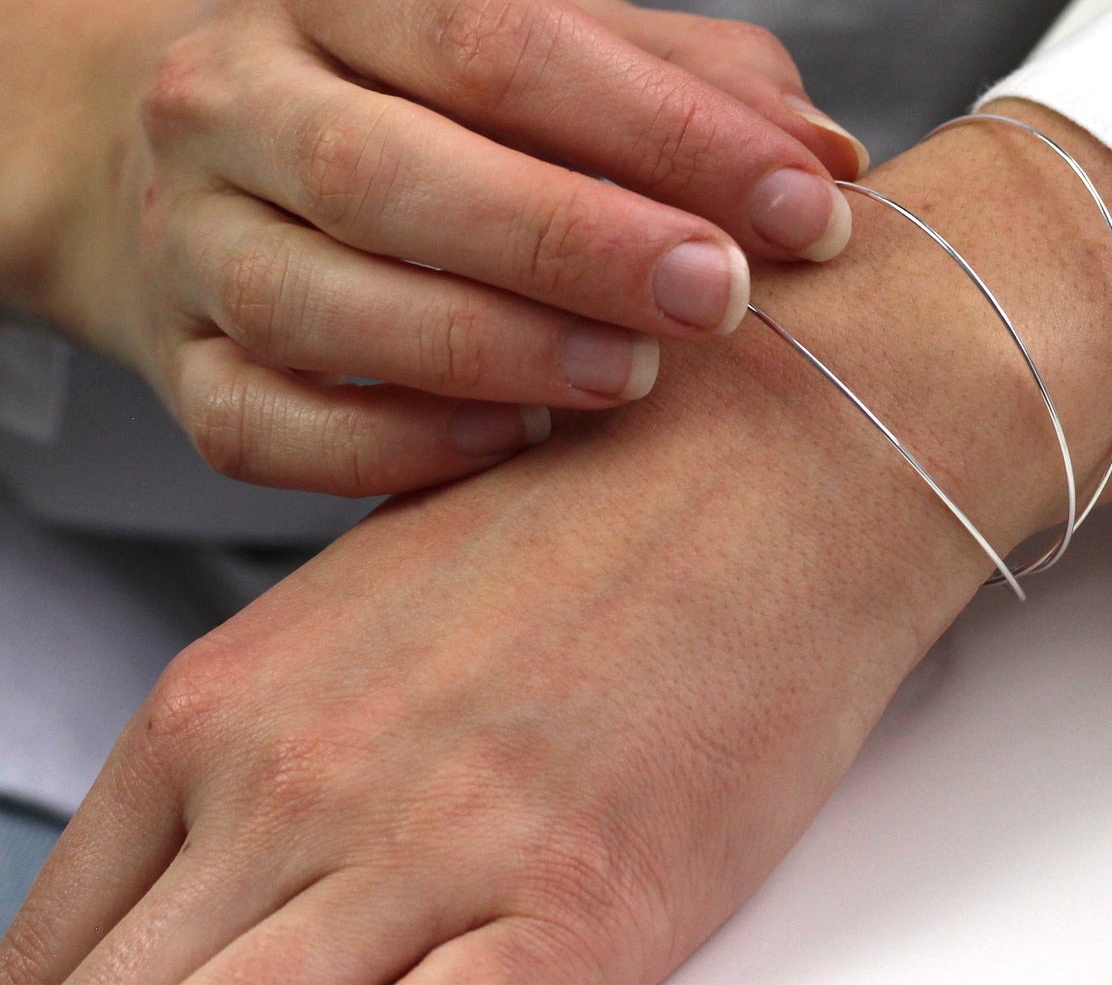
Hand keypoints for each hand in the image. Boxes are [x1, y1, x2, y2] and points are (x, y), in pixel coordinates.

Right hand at [0, 0, 866, 496]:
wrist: (205, 157)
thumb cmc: (417, 94)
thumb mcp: (537, 40)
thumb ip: (680, 77)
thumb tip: (828, 156)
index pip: (503, 43)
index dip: (665, 130)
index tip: (807, 207)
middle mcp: (226, 94)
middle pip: (389, 171)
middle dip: (575, 241)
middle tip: (722, 299)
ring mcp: (183, 235)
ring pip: (316, 304)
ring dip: (493, 347)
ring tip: (635, 377)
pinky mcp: (177, 361)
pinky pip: (261, 426)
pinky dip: (391, 446)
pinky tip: (516, 442)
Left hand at [0, 104, 1111, 982]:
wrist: (780, 441)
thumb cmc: (611, 491)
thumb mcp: (382, 594)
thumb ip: (287, 738)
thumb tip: (246, 868)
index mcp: (231, 706)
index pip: (60, 948)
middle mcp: (296, 788)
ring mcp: (425, 859)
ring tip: (357, 983)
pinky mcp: (582, 918)